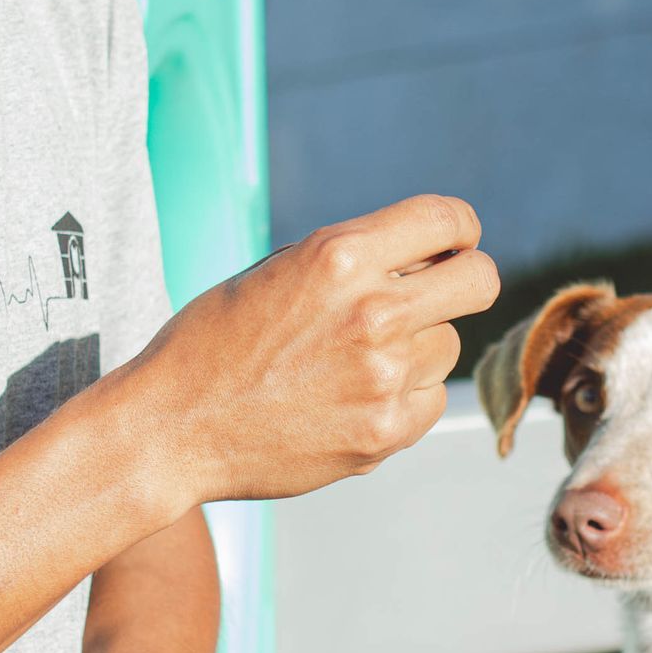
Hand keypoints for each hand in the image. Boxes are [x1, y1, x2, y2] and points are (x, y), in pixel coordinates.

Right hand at [122, 194, 499, 510]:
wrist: (171, 427)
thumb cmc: (215, 342)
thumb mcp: (280, 270)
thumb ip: (355, 259)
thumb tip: (429, 256)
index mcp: (340, 255)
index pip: (449, 220)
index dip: (459, 231)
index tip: (452, 245)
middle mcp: (372, 311)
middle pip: (480, 281)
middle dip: (465, 281)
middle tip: (439, 295)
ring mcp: (383, 377)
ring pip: (448, 346)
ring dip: (416, 349)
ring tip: (351, 363)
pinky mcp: (385, 432)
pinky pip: (432, 400)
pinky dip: (403, 399)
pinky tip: (350, 400)